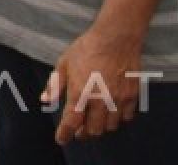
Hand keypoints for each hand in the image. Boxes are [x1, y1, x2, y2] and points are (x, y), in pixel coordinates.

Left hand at [42, 26, 142, 143]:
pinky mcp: (132, 96)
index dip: (65, 134)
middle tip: (78, 130)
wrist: (116, 38)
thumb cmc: (86, 48)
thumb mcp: (64, 63)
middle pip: (93, 131)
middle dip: (84, 133)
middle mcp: (100, 101)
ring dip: (100, 127)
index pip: (71, 123)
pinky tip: (111, 112)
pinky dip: (117, 119)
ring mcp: (118, 100)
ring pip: (110, 127)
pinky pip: (126, 118)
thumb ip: (55, 85)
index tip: (61, 139)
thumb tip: (45, 100)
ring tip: (94, 121)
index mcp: (80, 93)